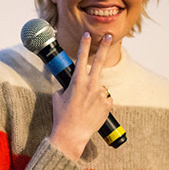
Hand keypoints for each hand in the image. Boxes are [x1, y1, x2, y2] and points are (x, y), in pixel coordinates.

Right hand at [49, 32, 114, 159]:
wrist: (72, 135)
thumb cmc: (62, 116)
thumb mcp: (58, 97)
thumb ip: (68, 87)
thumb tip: (74, 85)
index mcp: (77, 81)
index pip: (81, 58)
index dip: (85, 45)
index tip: (88, 34)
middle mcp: (91, 85)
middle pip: (100, 61)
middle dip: (104, 46)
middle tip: (109, 35)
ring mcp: (101, 94)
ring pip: (100, 87)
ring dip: (94, 93)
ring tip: (85, 108)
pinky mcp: (108, 104)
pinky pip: (105, 99)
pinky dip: (100, 103)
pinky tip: (92, 112)